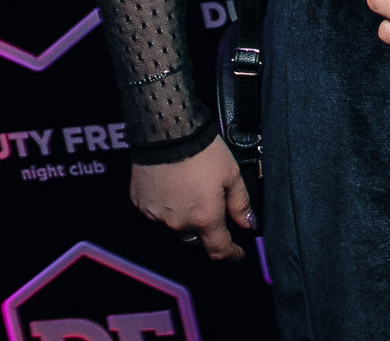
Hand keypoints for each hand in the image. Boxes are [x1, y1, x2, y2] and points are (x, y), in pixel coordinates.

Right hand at [130, 135, 253, 260]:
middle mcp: (179, 223)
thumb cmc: (201, 151)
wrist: (166, 134)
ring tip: (192, 191)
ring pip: (176, 226)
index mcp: (205, 218)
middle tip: (213, 210)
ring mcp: (157, 216)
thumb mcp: (232, 175)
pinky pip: (158, 214)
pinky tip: (174, 187)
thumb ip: (240, 204)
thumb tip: (248, 223)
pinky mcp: (141, 205)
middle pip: (196, 239)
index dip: (232, 255)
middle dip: (207, 231)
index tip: (238, 253)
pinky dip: (168, 206)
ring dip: (186, 217)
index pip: (219, 250)